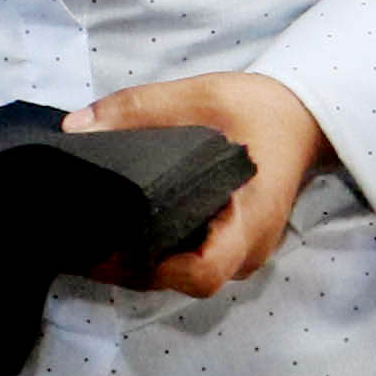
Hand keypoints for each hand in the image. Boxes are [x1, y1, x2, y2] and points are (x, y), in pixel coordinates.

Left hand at [69, 72, 327, 295]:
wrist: (300, 119)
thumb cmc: (258, 109)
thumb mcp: (200, 95)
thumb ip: (137, 109)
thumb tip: (74, 128)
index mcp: (248, 217)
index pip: (203, 273)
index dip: (153, 270)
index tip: (110, 246)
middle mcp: (247, 247)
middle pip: (181, 280)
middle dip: (130, 268)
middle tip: (79, 241)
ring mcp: (240, 251)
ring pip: (182, 275)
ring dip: (138, 263)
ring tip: (89, 236)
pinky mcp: (230, 244)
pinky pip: (189, 261)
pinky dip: (154, 252)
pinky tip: (119, 230)